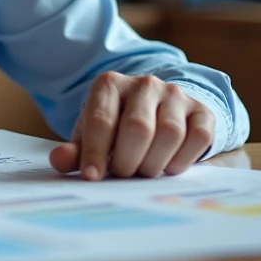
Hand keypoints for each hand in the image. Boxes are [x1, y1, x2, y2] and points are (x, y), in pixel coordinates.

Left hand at [48, 72, 214, 179]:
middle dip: (128, 161)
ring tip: (144, 171)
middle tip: (123, 174)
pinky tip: (168, 165)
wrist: (156, 111)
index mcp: (110, 84)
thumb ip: (75, 151)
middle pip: (138, 127)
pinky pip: (199, 138)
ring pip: (170, 133)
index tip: (92, 177)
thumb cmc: (116, 128)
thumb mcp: (92, 136)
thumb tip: (59, 161)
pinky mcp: (202, 110)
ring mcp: (175, 94)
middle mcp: (144, 83)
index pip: (101, 119)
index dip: (96, 152)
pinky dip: (183, 160)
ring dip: (155, 163)